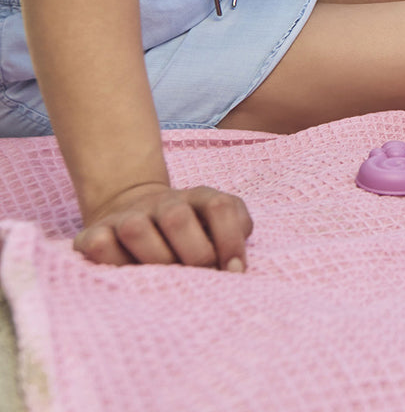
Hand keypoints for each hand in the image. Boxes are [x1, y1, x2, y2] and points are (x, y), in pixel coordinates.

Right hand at [73, 181, 252, 269]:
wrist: (132, 210)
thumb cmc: (187, 231)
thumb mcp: (214, 224)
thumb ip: (233, 233)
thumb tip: (236, 266)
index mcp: (198, 197)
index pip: (219, 207)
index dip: (230, 240)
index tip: (235, 272)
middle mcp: (164, 202)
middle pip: (177, 218)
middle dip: (193, 254)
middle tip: (199, 279)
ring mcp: (128, 215)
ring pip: (135, 229)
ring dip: (154, 259)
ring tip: (165, 281)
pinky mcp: (94, 233)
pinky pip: (99, 245)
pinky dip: (112, 261)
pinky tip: (126, 275)